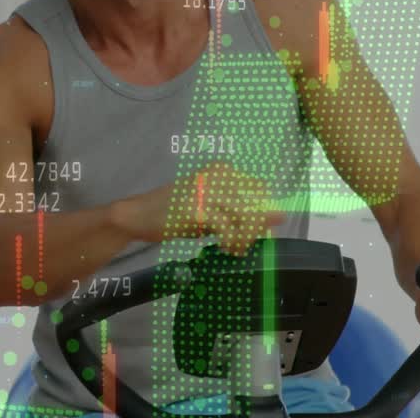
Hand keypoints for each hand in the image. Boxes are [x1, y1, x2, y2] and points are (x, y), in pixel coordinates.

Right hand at [122, 161, 284, 255]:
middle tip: (242, 243)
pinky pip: (229, 230)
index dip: (262, 212)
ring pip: (246, 218)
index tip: (256, 230)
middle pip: (256, 206)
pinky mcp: (199, 210)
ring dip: (244, 239)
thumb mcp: (211, 205)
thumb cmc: (175, 211)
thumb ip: (241, 208)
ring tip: (233, 248)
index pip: (260, 189)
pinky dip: (231, 243)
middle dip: (254, 230)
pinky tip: (224, 248)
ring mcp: (208, 192)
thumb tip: (280, 215)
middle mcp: (218, 176)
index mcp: (222, 171)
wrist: (139, 214)